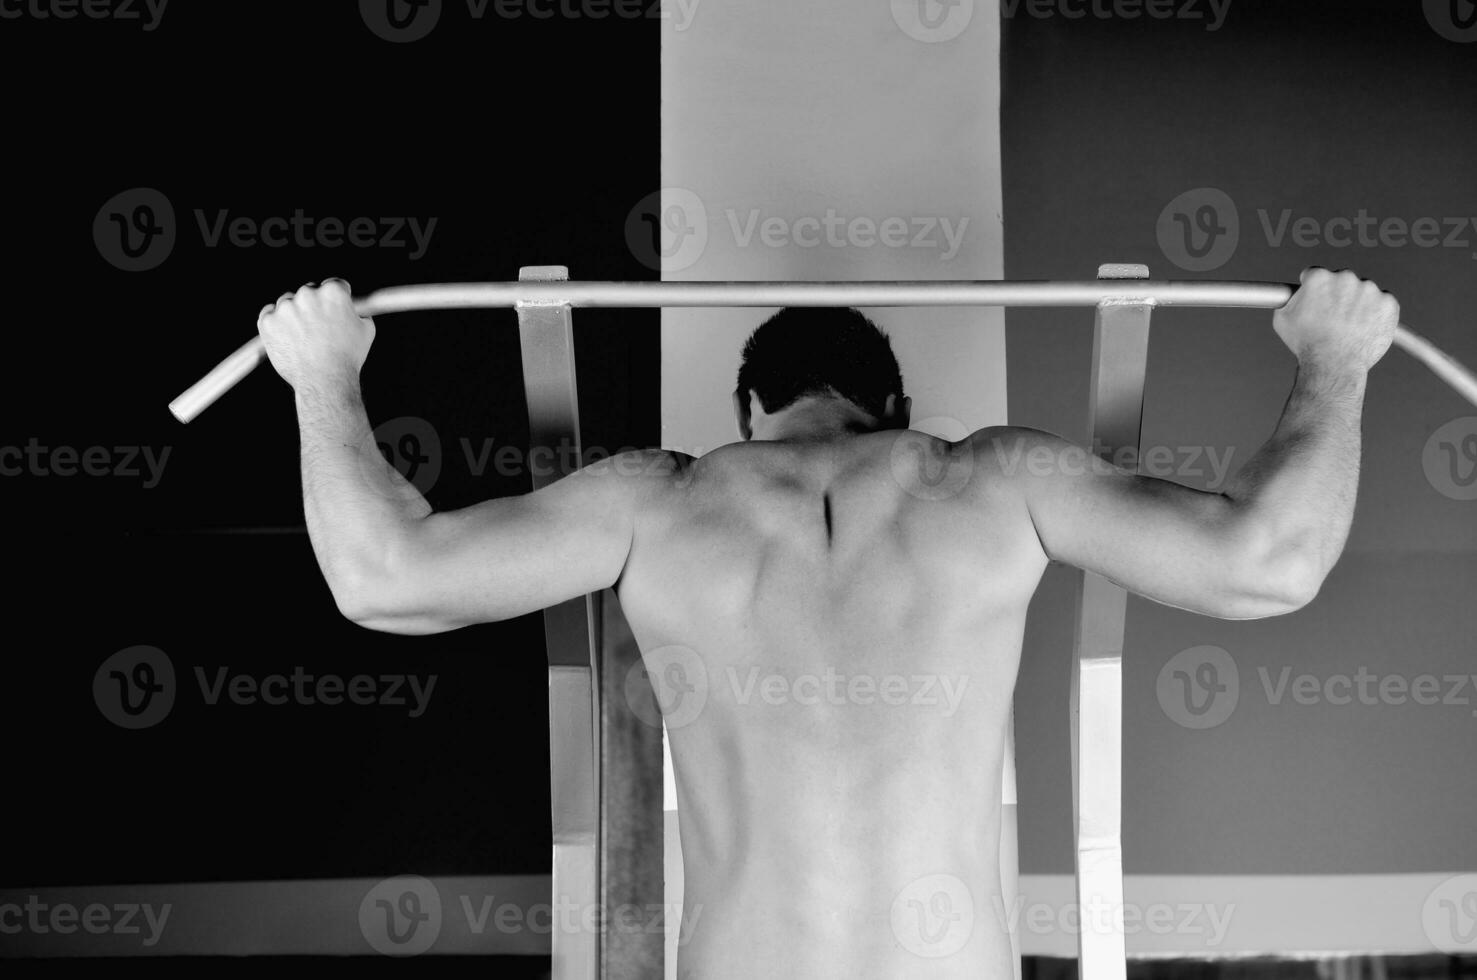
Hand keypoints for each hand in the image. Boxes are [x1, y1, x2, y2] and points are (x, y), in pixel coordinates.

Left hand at [258, 279, 374, 391]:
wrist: (324, 381)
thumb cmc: (347, 358)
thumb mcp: (366, 331)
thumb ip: (360, 313)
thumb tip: (357, 310)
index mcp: (333, 292)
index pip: (334, 284)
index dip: (337, 298)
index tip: (334, 309)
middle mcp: (308, 294)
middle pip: (309, 291)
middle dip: (313, 306)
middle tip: (318, 328)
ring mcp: (285, 307)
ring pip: (288, 302)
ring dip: (293, 314)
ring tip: (303, 338)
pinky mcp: (268, 320)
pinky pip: (269, 314)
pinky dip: (276, 323)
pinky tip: (287, 337)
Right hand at [1273, 268, 1398, 374]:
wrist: (1334, 364)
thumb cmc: (1307, 344)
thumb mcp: (1283, 319)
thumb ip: (1289, 299)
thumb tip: (1292, 293)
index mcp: (1319, 278)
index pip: (1315, 274)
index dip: (1313, 289)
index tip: (1315, 300)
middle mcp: (1345, 278)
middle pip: (1341, 280)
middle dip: (1337, 295)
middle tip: (1332, 318)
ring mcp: (1369, 290)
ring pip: (1363, 291)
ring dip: (1357, 304)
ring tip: (1348, 327)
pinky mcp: (1388, 302)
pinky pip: (1383, 302)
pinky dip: (1376, 313)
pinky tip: (1364, 327)